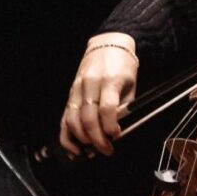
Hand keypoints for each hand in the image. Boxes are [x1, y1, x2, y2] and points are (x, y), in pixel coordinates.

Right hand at [58, 34, 138, 156]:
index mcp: (109, 80)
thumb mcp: (131, 85)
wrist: (108, 45)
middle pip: (88, 118)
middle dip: (97, 139)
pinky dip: (67, 136)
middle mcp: (90, 84)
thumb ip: (124, 107)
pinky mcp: (70, 93)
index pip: (106, 108)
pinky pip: (65, 118)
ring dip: (82, 140)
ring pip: (73, 120)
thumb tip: (116, 131)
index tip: (116, 136)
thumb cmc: (123, 66)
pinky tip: (74, 149)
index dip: (110, 126)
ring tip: (93, 150)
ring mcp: (77, 89)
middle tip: (107, 150)